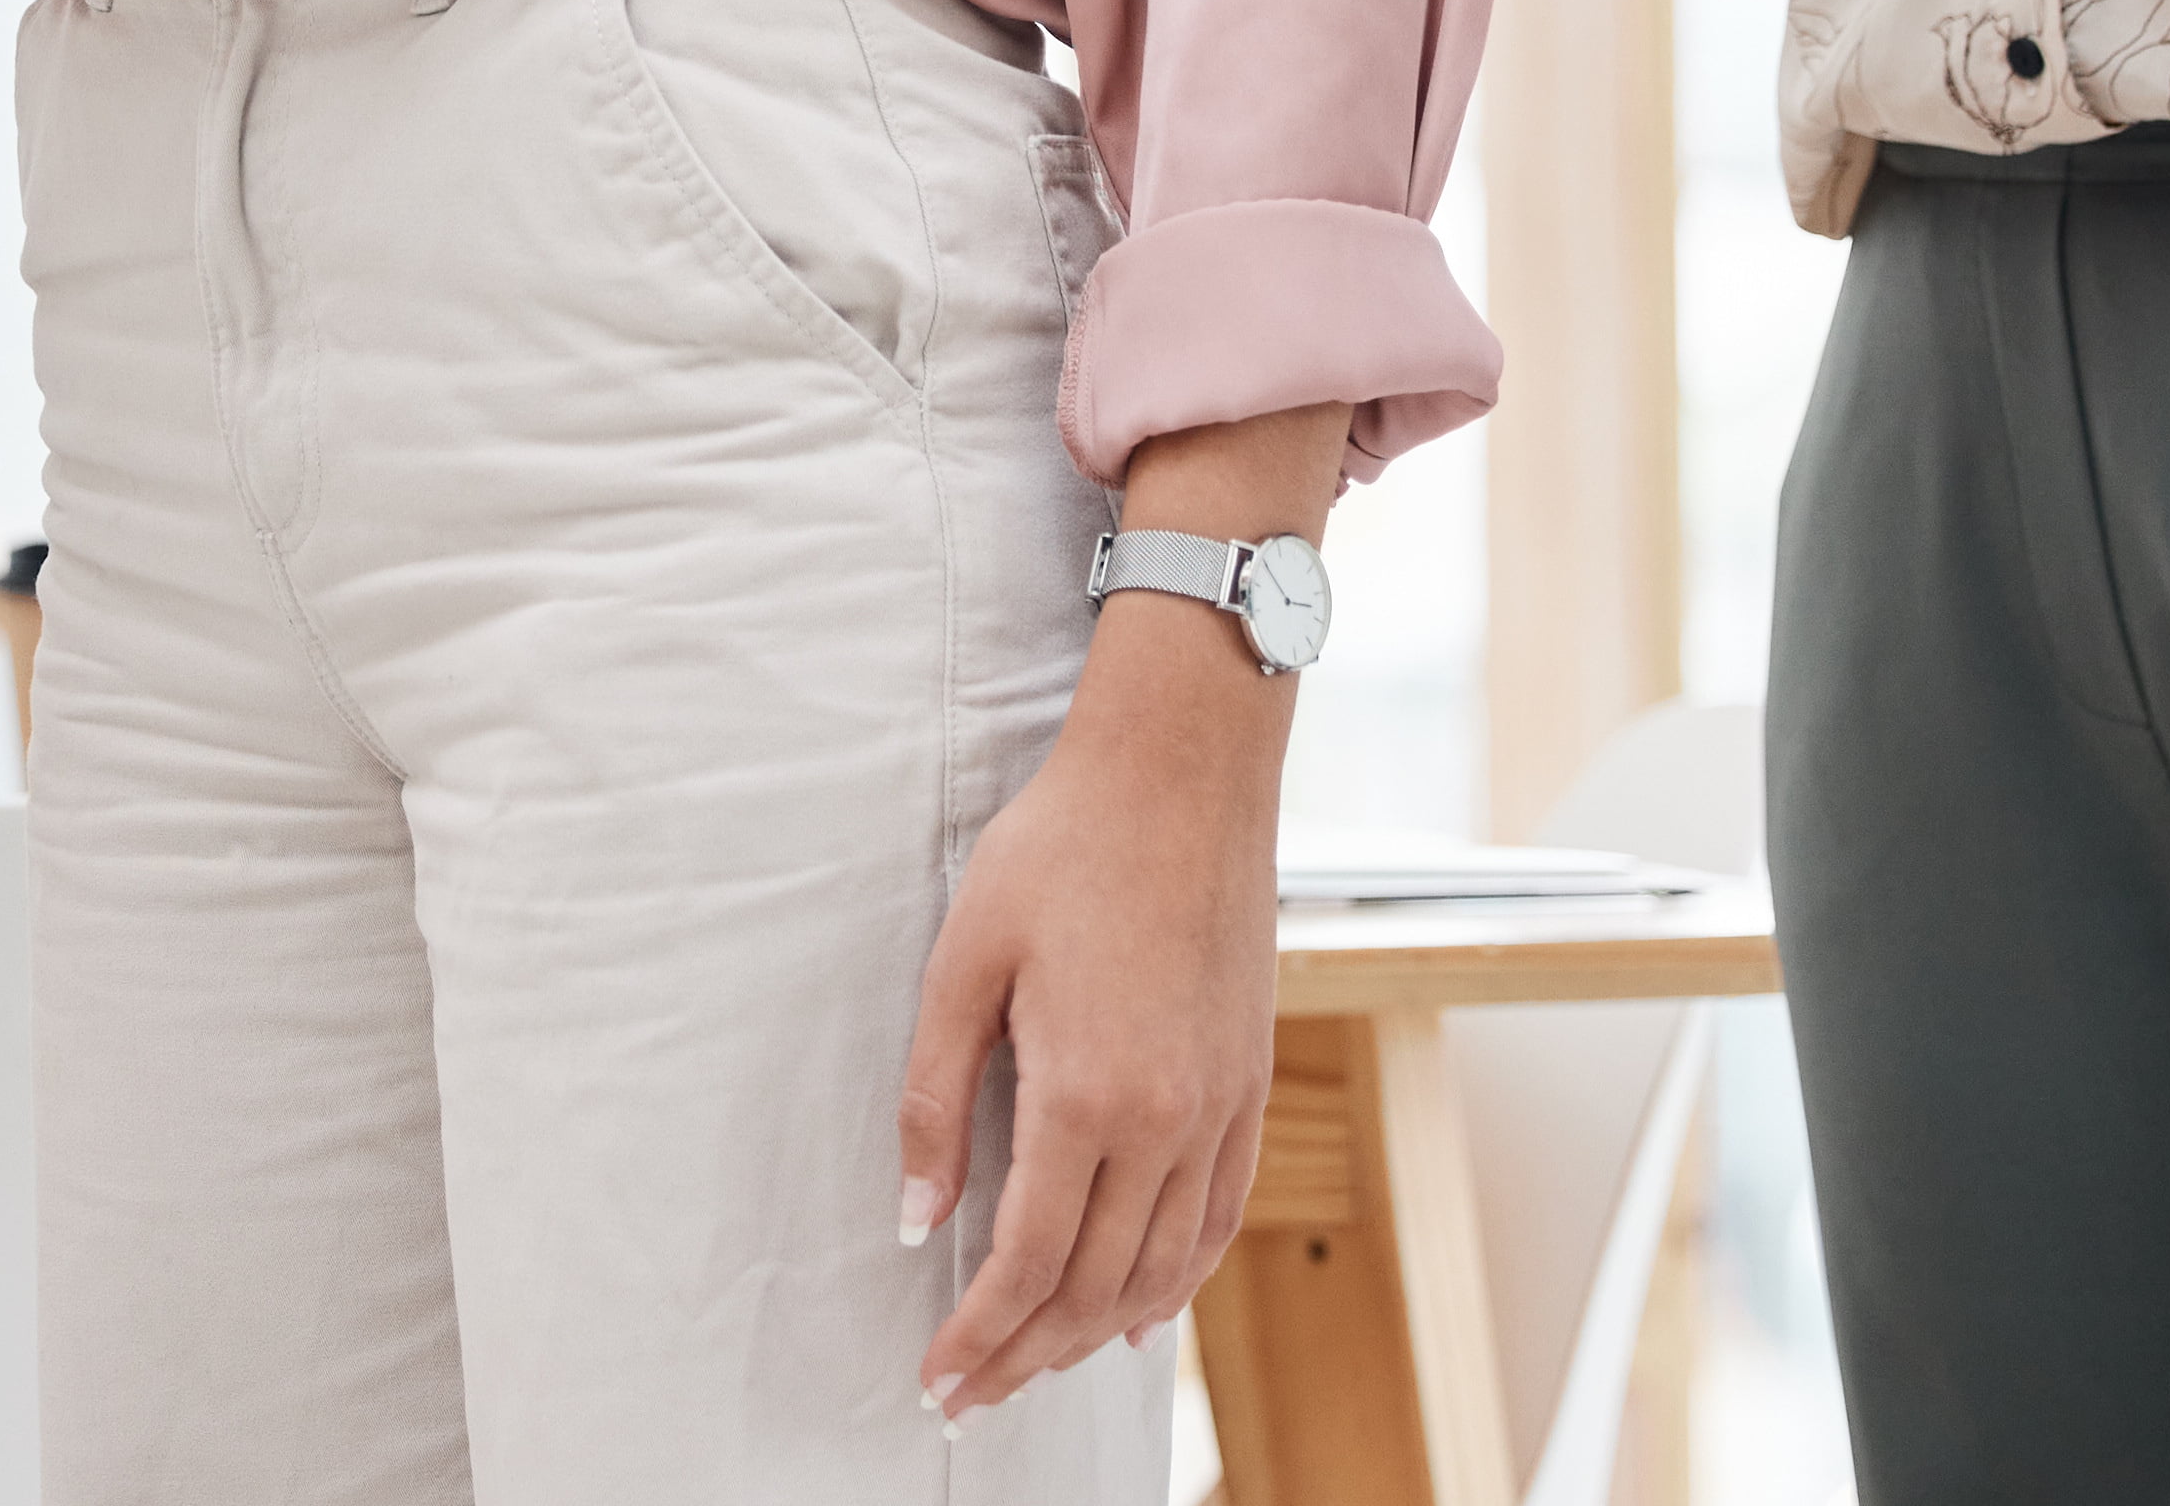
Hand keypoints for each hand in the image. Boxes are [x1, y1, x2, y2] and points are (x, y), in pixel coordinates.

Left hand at [899, 654, 1281, 1416]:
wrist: (1182, 774)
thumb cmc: (1063, 848)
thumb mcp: (965, 962)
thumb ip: (938, 1100)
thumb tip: (921, 1214)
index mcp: (1087, 1094)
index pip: (1029, 1260)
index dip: (980, 1335)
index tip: (940, 1378)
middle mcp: (1166, 1121)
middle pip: (1095, 1286)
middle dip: (1027, 1354)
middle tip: (972, 1394)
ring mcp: (1219, 1108)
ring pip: (1163, 1268)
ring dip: (1097, 1332)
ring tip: (1038, 1362)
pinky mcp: (1249, 1084)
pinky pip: (1218, 1218)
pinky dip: (1178, 1279)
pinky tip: (1141, 1307)